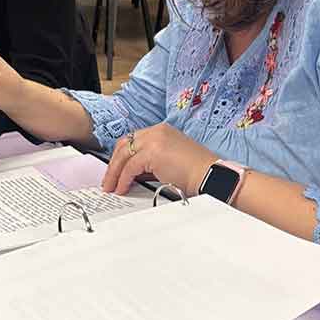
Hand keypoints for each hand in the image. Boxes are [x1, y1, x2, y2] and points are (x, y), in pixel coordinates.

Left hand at [102, 122, 216, 196]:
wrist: (211, 176)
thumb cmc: (196, 173)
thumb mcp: (167, 163)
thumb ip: (149, 164)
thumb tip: (132, 174)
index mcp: (161, 131)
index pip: (133, 140)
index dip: (121, 157)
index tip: (115, 171)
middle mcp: (157, 131)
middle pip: (124, 145)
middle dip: (113, 164)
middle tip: (108, 180)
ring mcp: (154, 139)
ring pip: (124, 155)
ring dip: (114, 173)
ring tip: (111, 187)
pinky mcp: (153, 152)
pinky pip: (130, 167)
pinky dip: (123, 179)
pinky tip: (123, 188)